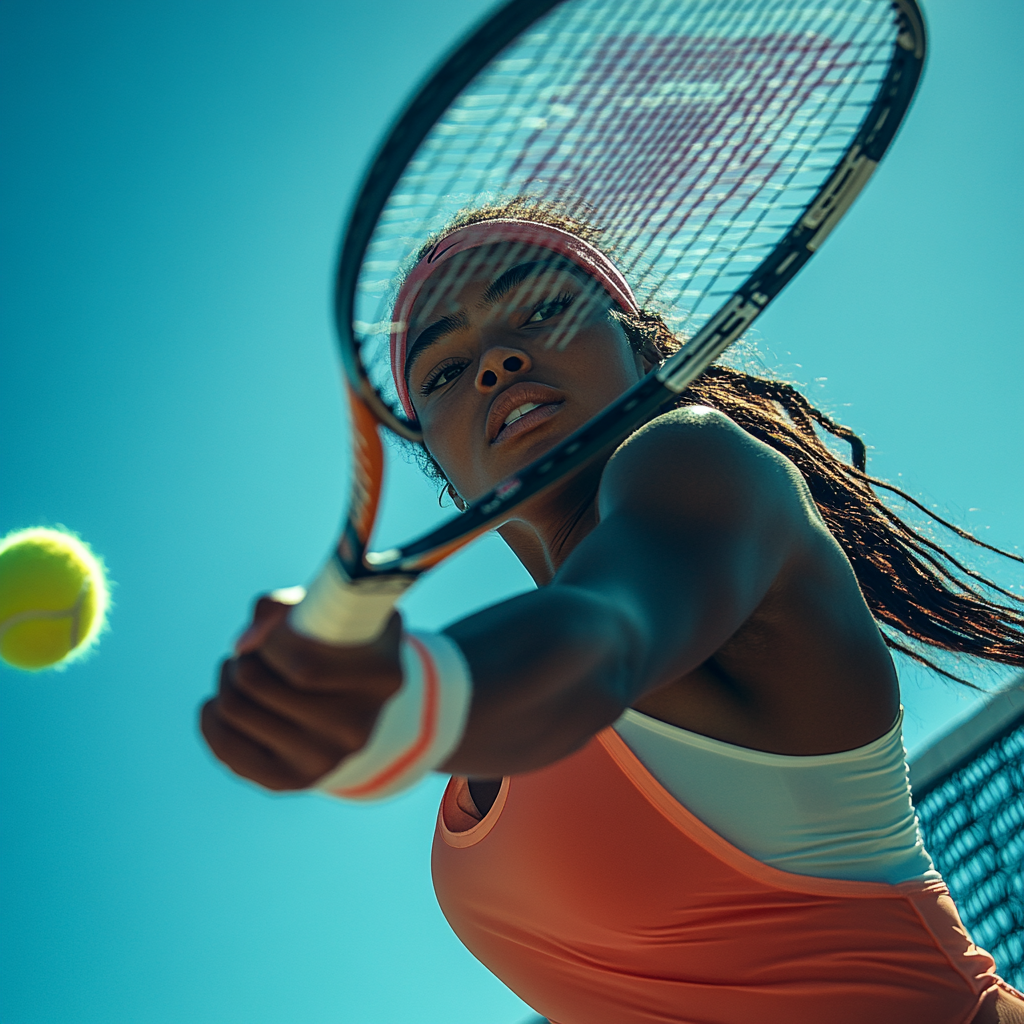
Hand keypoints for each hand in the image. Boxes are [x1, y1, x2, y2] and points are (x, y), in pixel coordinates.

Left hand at [200, 594, 402, 790]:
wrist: (352, 698)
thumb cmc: (338, 638)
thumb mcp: (334, 608)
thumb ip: (289, 607)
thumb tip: (244, 641)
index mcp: (382, 679)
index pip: (304, 666)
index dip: (269, 642)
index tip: (266, 631)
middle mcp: (357, 729)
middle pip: (259, 686)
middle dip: (241, 660)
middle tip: (248, 652)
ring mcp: (325, 761)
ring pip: (236, 710)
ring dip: (227, 680)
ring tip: (238, 670)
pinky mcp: (290, 781)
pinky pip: (225, 748)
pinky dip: (211, 717)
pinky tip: (219, 703)